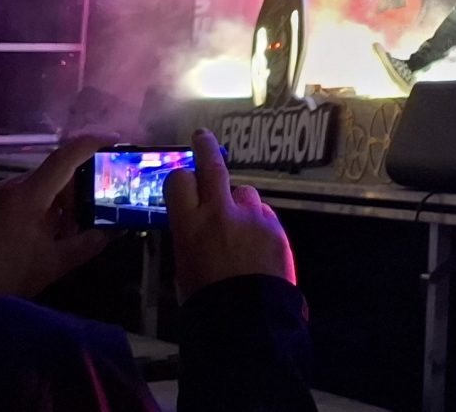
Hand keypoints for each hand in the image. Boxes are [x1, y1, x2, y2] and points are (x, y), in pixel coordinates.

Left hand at [0, 133, 117, 297]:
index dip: (92, 143)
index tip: (116, 140)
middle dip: (84, 183)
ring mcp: (3, 193)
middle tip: (106, 199)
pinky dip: (50, 203)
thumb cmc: (9, 273)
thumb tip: (114, 230)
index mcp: (29, 195)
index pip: (65, 157)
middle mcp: (15, 186)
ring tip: (83, 221)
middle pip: (58, 171)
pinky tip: (59, 227)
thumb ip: (89, 243)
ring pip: (45, 183)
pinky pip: (31, 193)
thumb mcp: (55, 263)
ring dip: (67, 197)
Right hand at [166, 129, 295, 301]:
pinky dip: (259, 224)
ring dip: (239, 203)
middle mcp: (220, 212)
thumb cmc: (207, 300)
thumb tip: (197, 224)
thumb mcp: (184, 266)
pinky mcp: (275, 227)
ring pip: (244, 193)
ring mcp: (251, 217)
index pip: (179, 180)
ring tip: (239, 230)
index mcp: (189, 225)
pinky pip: (264, 215)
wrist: (248, 319)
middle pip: (212, 166)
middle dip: (205, 148)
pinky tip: (257, 247)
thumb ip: (191, 236)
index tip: (182, 179)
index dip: (180, 179)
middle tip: (202, 137)